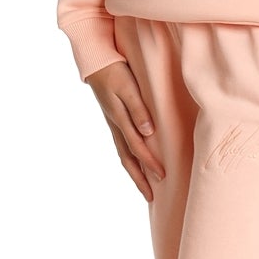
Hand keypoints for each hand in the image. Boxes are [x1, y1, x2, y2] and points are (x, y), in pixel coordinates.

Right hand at [85, 59, 165, 201]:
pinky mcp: (114, 120)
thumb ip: (138, 109)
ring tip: (145, 187)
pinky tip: (136, 162)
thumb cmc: (114, 72)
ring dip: (134, 172)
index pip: (137, 148)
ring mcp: (113, 124)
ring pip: (123, 154)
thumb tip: (148, 133)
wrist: (96, 61)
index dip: (149, 163)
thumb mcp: (127, 88)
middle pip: (127, 159)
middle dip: (139, 179)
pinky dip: (130, 159)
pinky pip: (122, 145)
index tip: (162, 176)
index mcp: (119, 120)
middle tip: (151, 197)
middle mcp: (115, 126)